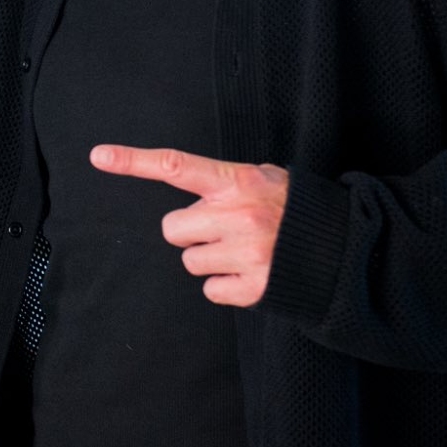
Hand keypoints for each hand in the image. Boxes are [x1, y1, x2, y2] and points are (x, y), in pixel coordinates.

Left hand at [90, 144, 288, 306]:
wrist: (347, 249)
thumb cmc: (297, 210)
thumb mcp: (266, 178)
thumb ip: (226, 183)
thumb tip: (188, 187)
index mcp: (238, 181)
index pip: (176, 166)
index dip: (134, 161)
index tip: (99, 156)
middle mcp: (238, 214)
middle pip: (173, 228)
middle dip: (192, 232)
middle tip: (223, 230)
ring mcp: (246, 252)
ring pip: (190, 261)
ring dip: (210, 260)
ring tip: (244, 251)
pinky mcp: (254, 287)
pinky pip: (210, 290)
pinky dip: (226, 287)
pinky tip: (251, 273)